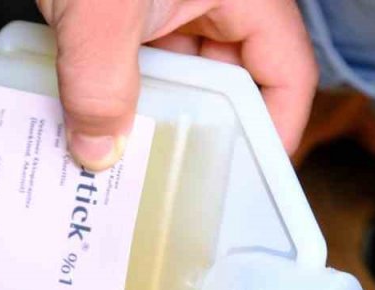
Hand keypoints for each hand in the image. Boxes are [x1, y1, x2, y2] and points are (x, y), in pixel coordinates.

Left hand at [37, 0, 317, 170]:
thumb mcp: (99, 11)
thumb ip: (99, 85)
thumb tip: (97, 154)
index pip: (285, 74)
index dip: (276, 133)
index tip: (247, 183)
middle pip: (229, 85)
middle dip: (201, 136)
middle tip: (177, 186)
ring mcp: (167, 2)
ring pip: (176, 77)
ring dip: (149, 118)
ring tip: (125, 166)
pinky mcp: (124, 6)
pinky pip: (133, 60)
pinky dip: (115, 92)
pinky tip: (89, 126)